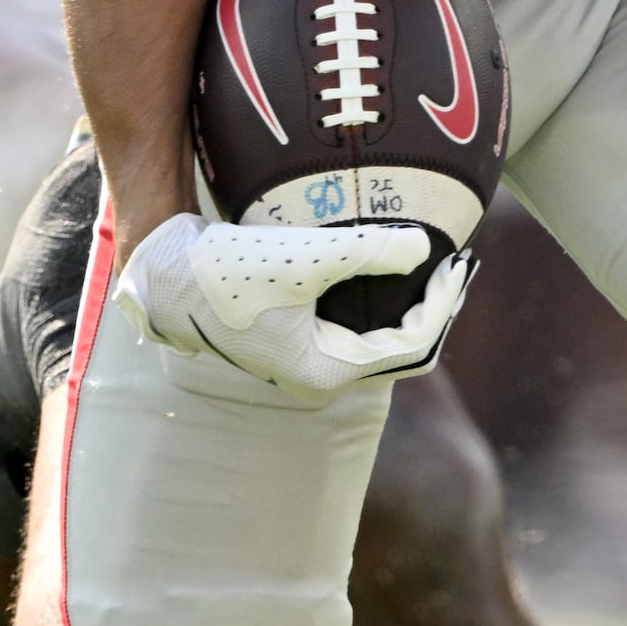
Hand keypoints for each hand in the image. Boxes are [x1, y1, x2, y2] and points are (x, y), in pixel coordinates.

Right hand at [112, 212, 471, 394]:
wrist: (165, 273)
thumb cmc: (229, 269)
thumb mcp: (303, 256)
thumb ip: (367, 252)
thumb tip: (422, 249)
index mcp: (326, 373)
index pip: (411, 347)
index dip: (443, 305)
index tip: (460, 261)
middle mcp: (319, 376)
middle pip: (402, 351)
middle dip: (433, 309)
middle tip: (460, 263)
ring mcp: (306, 359)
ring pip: (379, 340)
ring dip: (409, 305)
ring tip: (434, 263)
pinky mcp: (295, 337)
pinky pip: (356, 326)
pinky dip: (379, 300)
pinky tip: (387, 263)